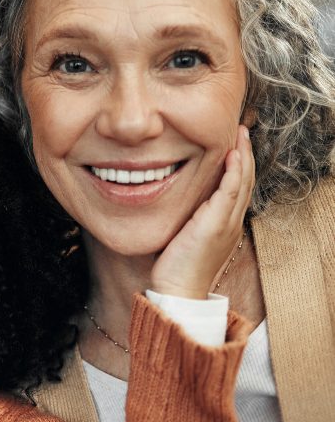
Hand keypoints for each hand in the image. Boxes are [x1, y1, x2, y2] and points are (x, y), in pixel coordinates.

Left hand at [150, 125, 254, 298]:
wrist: (179, 290)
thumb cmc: (177, 267)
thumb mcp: (185, 235)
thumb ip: (188, 218)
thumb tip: (176, 200)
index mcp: (224, 224)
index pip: (237, 187)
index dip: (239, 165)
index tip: (234, 143)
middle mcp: (230, 222)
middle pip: (245, 181)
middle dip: (245, 154)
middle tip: (242, 131)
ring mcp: (226, 223)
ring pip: (242, 183)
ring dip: (243, 156)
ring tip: (241, 135)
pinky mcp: (216, 225)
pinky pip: (230, 193)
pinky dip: (233, 173)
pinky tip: (232, 155)